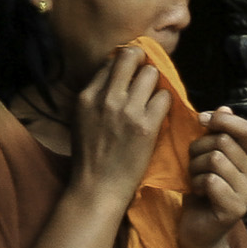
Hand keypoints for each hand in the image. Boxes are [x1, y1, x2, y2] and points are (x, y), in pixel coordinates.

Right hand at [70, 46, 171, 206]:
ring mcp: (127, 111)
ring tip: (153, 98)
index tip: (132, 75)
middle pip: (131, 57)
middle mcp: (106, 98)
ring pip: (151, 73)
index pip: (111, 61)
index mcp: (87, 96)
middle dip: (142, 63)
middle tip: (146, 78)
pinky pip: (164, 97)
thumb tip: (114, 76)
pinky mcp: (146, 127)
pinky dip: (165, 102)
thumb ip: (95, 98)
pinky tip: (160, 114)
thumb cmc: (90, 160)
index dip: (125, 65)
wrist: (97, 190)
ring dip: (156, 83)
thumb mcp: (81, 121)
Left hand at [178, 107, 246, 247]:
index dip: (223, 120)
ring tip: (195, 179)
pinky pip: (211, 181)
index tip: (201, 119)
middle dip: (199, 148)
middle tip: (193, 164)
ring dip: (195, 167)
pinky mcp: (236, 209)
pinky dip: (196, 184)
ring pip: (215, 159)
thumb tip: (224, 106)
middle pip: (224, 142)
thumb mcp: (208, 155)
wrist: (198, 230)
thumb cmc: (202, 189)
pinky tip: (198, 193)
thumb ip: (218, 133)